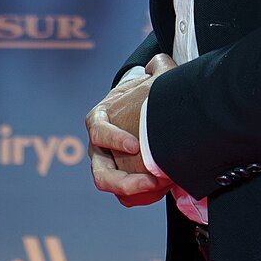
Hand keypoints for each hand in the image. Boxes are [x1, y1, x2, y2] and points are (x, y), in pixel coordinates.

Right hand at [88, 57, 170, 205]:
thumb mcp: (149, 81)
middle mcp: (97, 146)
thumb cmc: (141, 95)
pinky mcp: (119, 179)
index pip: (99, 131)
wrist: (137, 112)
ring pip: (112, 188)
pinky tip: (163, 189)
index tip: (135, 146)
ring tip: (159, 189)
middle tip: (152, 182)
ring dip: (134, 192)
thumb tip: (158, 63)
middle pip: (101, 173)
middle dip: (124, 182)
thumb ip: (158, 68)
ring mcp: (106, 165)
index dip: (114, 139)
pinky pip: (126, 196)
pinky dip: (142, 197)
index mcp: (99, 119)